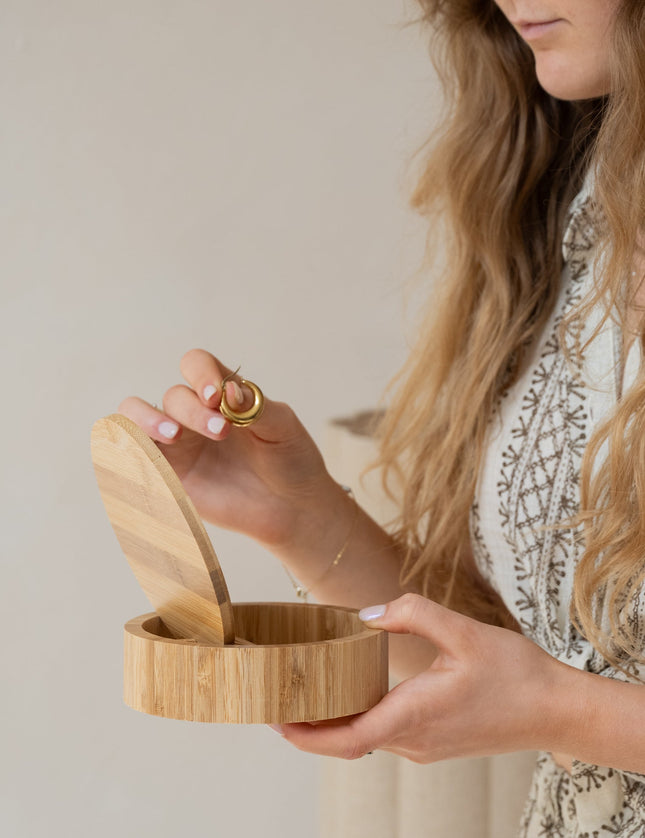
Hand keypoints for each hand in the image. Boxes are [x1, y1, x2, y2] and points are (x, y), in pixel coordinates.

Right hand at [118, 348, 338, 550]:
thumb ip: (256, 408)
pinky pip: (133, 456)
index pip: (196, 365)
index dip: (200, 374)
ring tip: (172, 435)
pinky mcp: (168, 475)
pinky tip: (144, 457)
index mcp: (221, 394)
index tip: (216, 396)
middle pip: (173, 397)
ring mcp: (178, 445)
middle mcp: (194, 414)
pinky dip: (127, 449)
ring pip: (135, 416)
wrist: (294, 508)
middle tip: (221, 431)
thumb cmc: (291, 461)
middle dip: (192, 411)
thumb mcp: (283, 428)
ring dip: (146, 420)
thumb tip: (229, 390)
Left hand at [275, 593, 566, 762]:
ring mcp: (424, 746)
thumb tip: (366, 617)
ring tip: (306, 692)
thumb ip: (412, 615)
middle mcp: (414, 740)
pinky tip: (351, 693)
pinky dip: (357, 720)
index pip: (346, 739)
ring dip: (332, 723)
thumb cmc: (515, 673)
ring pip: (365, 739)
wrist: (556, 710)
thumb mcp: (464, 631)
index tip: (275, 719)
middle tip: (277, 696)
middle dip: (308, 726)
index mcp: (415, 714)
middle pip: (347, 742)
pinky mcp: (434, 742)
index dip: (305, 735)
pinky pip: (383, 734)